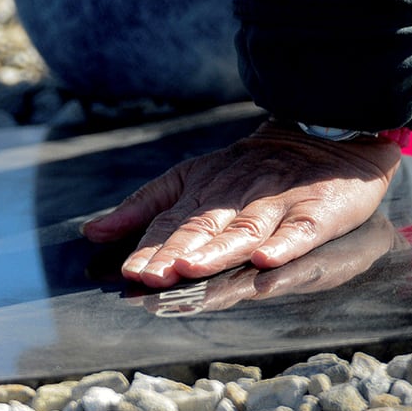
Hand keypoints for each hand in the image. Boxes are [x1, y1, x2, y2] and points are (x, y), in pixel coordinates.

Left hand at [81, 120, 401, 286]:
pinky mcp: (316, 209)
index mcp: (201, 192)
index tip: (130, 273)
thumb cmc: (245, 169)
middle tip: (152, 277)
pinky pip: (301, 228)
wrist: (319, 134)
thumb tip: (92, 232)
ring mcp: (276, 203)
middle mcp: (235, 198)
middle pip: (202, 228)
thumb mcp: (188, 181)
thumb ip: (143, 209)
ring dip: (217, 250)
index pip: (171, 224)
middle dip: (175, 252)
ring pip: (244, 230)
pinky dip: (285, 243)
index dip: (151, 249)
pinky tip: (267, 258)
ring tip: (191, 267)